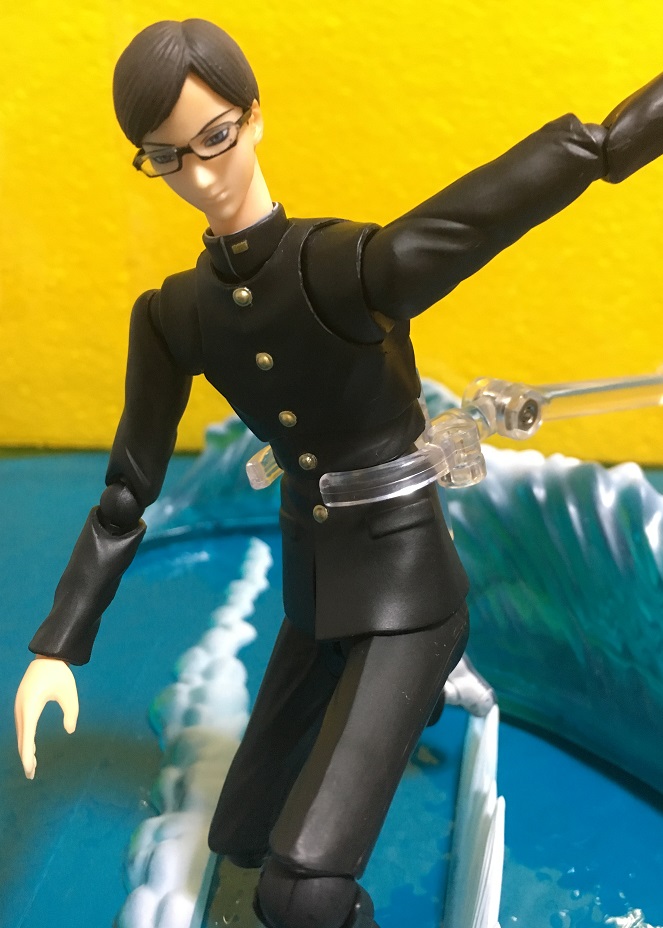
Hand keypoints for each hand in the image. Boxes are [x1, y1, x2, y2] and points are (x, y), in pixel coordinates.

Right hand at [14, 656, 78, 778]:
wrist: (48, 656)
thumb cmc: (60, 674)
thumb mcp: (69, 694)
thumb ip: (71, 713)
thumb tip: (70, 731)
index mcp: (31, 707)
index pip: (27, 737)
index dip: (28, 756)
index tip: (30, 770)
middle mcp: (21, 709)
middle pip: (22, 739)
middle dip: (26, 757)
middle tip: (32, 775)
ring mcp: (19, 706)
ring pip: (21, 733)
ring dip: (25, 749)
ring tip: (33, 766)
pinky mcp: (22, 704)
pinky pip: (22, 726)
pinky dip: (25, 739)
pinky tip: (30, 748)